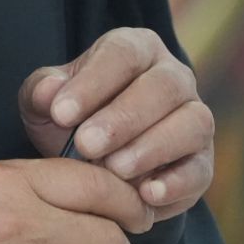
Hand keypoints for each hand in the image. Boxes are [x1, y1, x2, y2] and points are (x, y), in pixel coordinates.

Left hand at [18, 27, 214, 222]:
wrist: (94, 162)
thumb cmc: (72, 119)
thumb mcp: (45, 102)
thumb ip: (42, 92)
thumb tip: (49, 92)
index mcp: (136, 48)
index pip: (122, 54)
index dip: (93, 82)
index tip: (60, 113)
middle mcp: (173, 77)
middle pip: (162, 86)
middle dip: (123, 118)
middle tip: (86, 145)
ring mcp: (194, 118)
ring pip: (191, 123)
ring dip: (152, 147)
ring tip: (114, 169)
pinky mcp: (202, 162)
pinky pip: (199, 170)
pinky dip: (176, 184)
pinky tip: (146, 195)